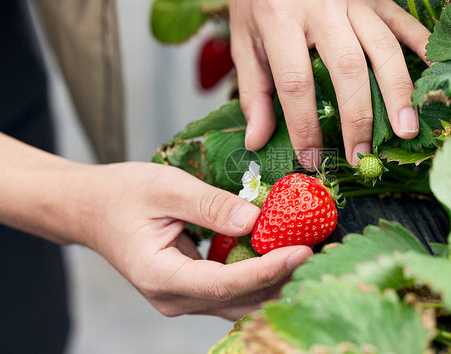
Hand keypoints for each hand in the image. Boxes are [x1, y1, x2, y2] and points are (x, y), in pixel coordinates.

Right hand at [79, 162, 311, 319]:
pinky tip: (283, 257)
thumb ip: (210, 205)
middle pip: (240, 299)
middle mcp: (175, 299)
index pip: (226, 284)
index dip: (268, 270)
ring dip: (275, 281)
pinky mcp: (192, 289)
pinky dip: (260, 277)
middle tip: (321, 252)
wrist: (91, 209)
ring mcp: (184, 298)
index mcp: (162, 277)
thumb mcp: (165, 188)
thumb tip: (256, 220)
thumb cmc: (122, 194)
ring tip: (311, 256)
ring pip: (240, 301)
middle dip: (282, 278)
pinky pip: (233, 291)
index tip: (304, 251)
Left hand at [228, 0, 429, 168]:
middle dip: (358, 118)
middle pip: (348, 68)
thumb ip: (253, 89)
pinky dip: (425, 49)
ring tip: (406, 131)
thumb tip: (257, 140)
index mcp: (280, 16)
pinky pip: (405, 22)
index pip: (296, 82)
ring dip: (398, 93)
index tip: (311, 159)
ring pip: (384, 48)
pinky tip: (437, 77)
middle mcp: (322, 5)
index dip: (304, 127)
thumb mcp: (244, 37)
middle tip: (362, 155)